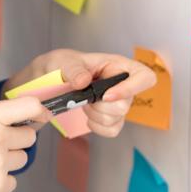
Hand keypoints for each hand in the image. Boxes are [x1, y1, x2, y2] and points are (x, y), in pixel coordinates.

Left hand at [5, 49, 156, 137]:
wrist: (46, 83)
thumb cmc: (58, 66)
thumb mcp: (61, 61)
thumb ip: (73, 69)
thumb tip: (84, 82)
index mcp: (116, 65)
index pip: (144, 76)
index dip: (132, 88)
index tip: (107, 95)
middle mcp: (122, 84)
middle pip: (127, 105)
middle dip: (101, 107)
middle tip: (84, 100)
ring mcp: (117, 103)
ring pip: (117, 119)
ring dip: (96, 116)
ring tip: (83, 105)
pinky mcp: (110, 118)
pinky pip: (112, 130)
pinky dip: (97, 128)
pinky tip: (86, 118)